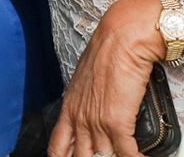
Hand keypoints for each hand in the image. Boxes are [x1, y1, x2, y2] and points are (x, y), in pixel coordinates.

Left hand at [50, 0, 158, 156]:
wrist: (123, 38)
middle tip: (104, 156)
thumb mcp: (87, 78)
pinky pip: (126, 154)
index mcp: (70, 108)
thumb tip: (96, 109)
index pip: (58, 148)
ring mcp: (97, 123)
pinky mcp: (117, 123)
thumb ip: (87, 99)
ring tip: (124, 155)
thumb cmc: (109, 50)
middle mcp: (80, 119)